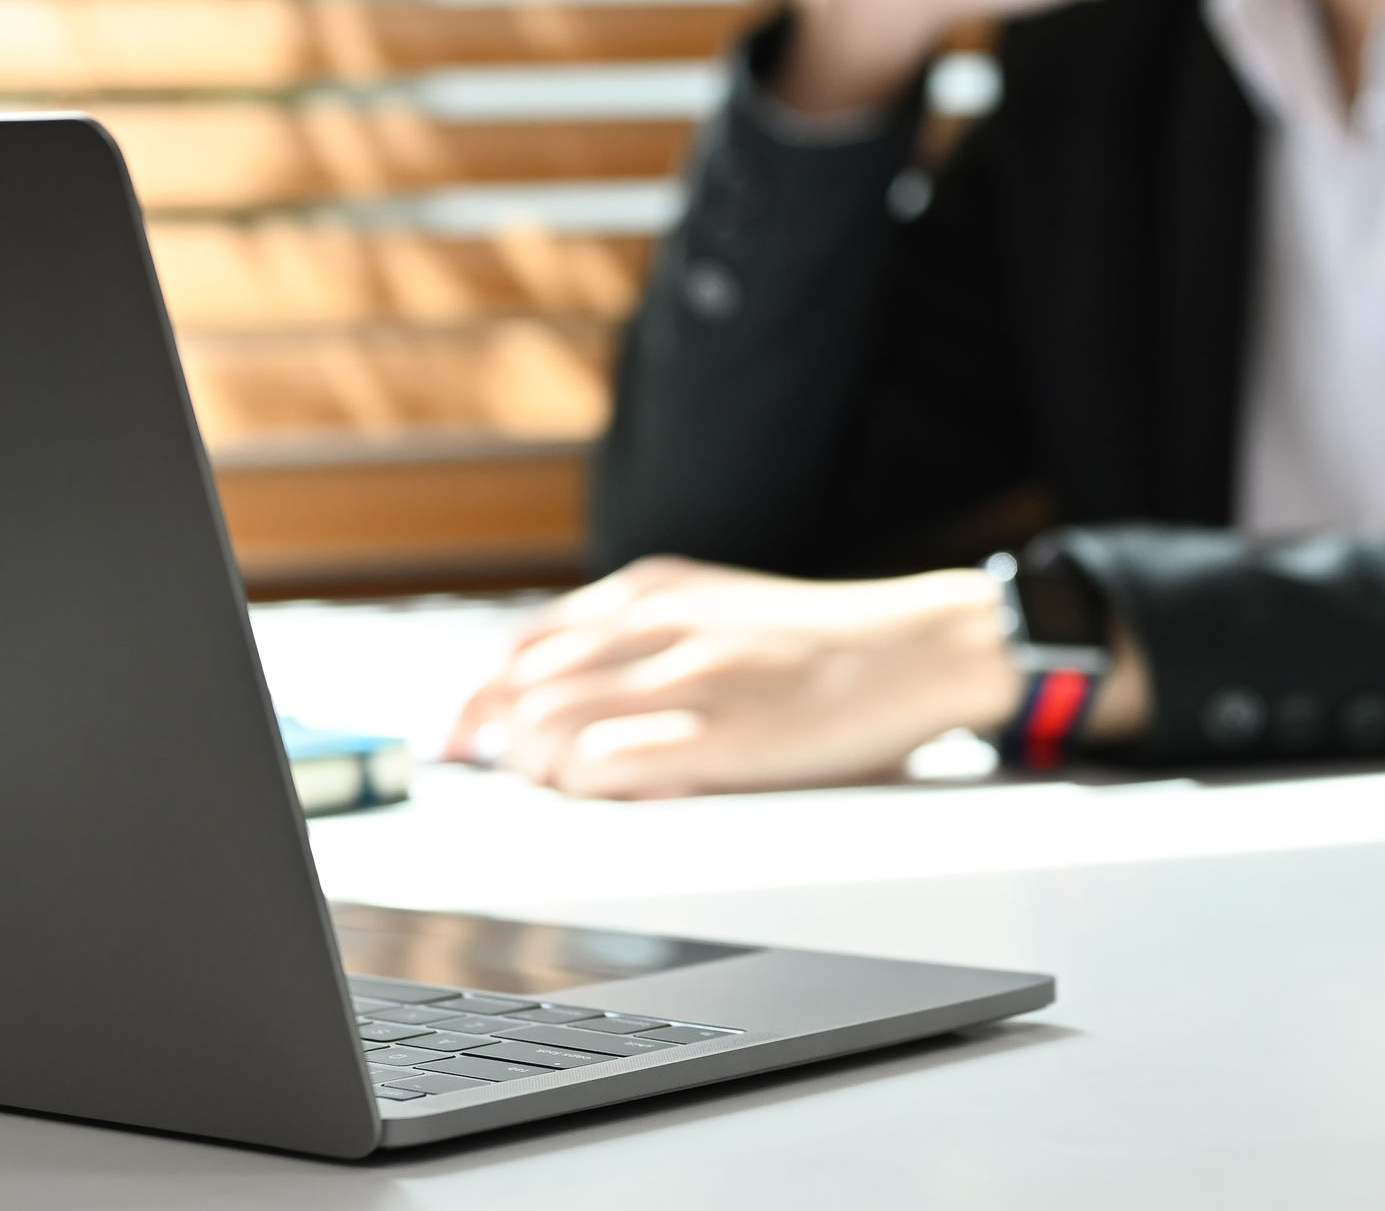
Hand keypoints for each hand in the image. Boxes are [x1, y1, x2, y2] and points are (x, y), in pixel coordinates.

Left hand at [441, 559, 1018, 798]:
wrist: (919, 647)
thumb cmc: (820, 643)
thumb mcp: (715, 606)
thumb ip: (641, 633)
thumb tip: (558, 686)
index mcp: (653, 591)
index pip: (523, 643)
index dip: (480, 701)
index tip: (465, 741)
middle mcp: (659, 625)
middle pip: (521, 688)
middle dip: (503, 742)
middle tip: (523, 777)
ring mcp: (690, 678)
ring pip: (549, 725)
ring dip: (540, 769)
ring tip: (570, 789)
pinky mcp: (723, 734)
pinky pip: (607, 763)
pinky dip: (584, 785)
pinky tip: (606, 794)